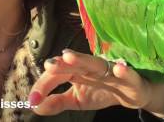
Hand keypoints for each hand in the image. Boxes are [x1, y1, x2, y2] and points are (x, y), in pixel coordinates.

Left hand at [28, 49, 163, 117]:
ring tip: (68, 57)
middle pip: (73, 63)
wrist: (131, 93)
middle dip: (60, 64)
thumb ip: (57, 102)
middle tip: (48, 65)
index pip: (56, 75)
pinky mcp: (129, 79)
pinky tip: (118, 68)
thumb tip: (35, 106)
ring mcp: (109, 71)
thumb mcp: (76, 100)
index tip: (32, 99)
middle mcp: (90, 68)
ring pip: (95, 63)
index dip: (44, 85)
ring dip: (83, 59)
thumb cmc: (100, 92)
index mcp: (76, 71)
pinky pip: (127, 74)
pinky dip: (124, 71)